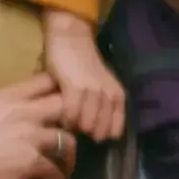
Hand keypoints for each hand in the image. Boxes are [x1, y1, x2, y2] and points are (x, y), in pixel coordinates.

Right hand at [0, 76, 75, 178]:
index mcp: (3, 97)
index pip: (44, 80)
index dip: (58, 88)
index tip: (62, 98)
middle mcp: (22, 113)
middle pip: (65, 105)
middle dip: (73, 117)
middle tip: (73, 130)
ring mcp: (30, 137)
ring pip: (68, 139)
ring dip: (71, 152)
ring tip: (69, 162)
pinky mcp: (32, 162)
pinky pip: (56, 169)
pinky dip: (59, 178)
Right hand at [42, 14, 127, 140]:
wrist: (71, 38)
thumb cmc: (83, 63)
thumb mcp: (100, 85)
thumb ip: (100, 104)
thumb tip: (91, 129)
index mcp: (117, 95)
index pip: (116, 128)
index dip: (105, 136)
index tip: (94, 140)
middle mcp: (108, 94)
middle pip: (100, 130)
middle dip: (88, 135)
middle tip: (76, 135)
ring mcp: (93, 91)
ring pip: (86, 124)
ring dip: (75, 129)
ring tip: (67, 126)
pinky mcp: (75, 87)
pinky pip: (71, 114)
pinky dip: (65, 119)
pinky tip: (61, 118)